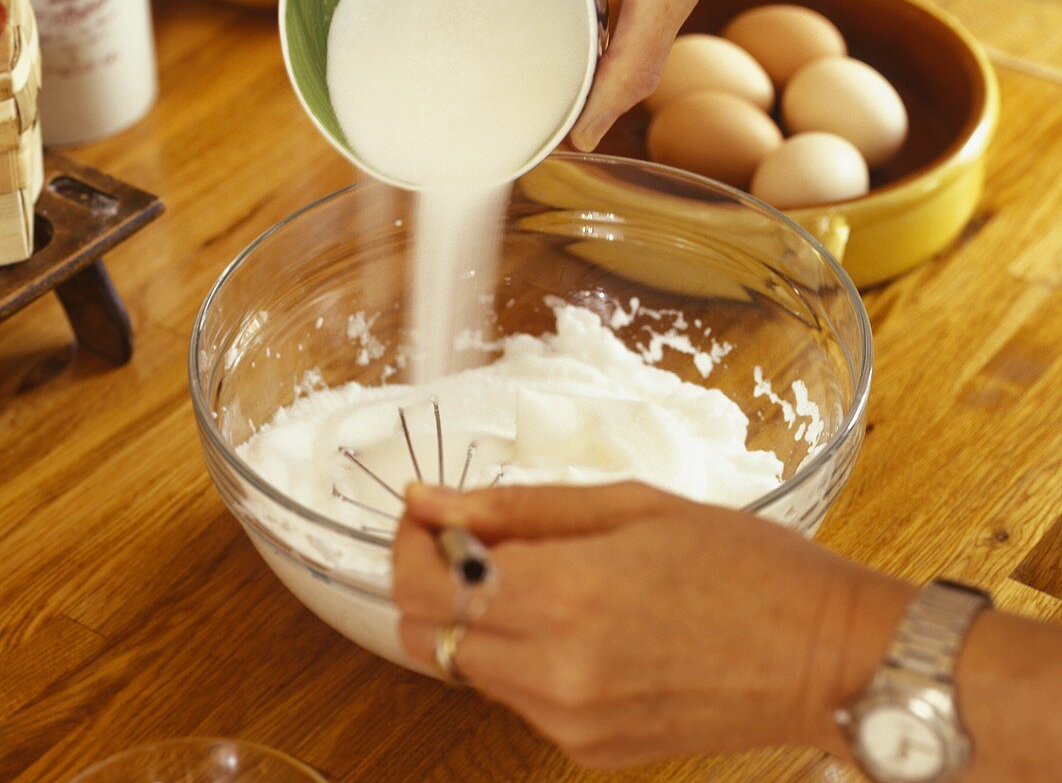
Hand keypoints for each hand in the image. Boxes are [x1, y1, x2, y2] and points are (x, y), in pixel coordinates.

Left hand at [393, 481, 912, 769]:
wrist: (823, 656)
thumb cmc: (741, 563)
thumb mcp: (628, 504)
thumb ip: (516, 507)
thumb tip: (431, 500)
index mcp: (563, 595)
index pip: (424, 584)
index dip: (406, 544)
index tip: (425, 512)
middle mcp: (553, 671)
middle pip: (427, 633)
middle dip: (433, 578)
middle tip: (474, 535)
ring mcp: (569, 721)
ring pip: (468, 665)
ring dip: (476, 615)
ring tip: (541, 572)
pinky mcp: (589, 748)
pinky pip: (517, 695)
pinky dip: (520, 652)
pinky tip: (577, 618)